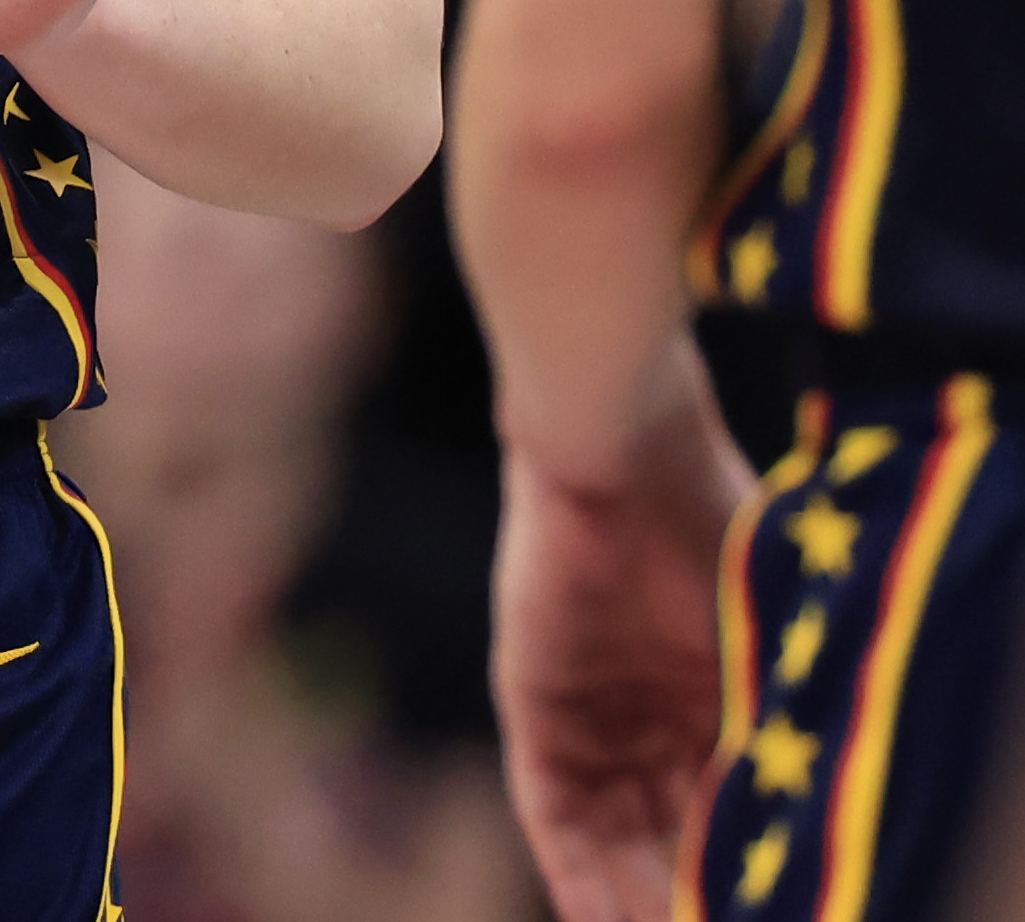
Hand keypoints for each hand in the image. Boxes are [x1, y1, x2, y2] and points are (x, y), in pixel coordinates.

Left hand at [493, 385, 760, 919]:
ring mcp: (589, 715)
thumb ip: (767, 735)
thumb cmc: (718, 534)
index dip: (744, 875)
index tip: (776, 912)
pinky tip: (602, 920)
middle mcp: (647, 718)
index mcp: (714, 702)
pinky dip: (578, 873)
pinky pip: (553, 812)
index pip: (725, 815)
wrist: (627, 461)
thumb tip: (803, 835)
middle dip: (686, 899)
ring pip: (614, 840)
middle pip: (666, 840)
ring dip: (639, 901)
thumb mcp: (763, 657)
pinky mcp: (533, 707)